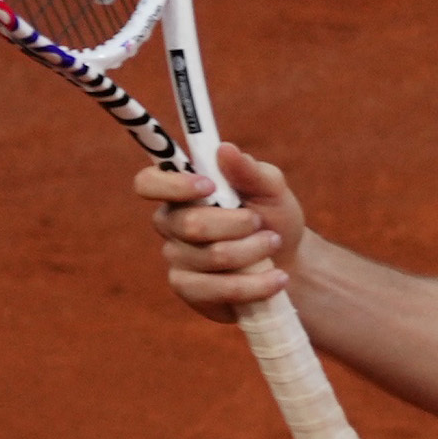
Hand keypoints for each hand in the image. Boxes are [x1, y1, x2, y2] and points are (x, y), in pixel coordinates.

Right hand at [136, 139, 307, 313]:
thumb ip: (249, 170)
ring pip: (211, 257)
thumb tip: (226, 149)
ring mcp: (178, 259)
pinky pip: (218, 289)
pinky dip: (254, 284)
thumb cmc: (272, 216)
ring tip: (273, 244)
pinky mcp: (190, 290)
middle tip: (259, 221)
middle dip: (237, 223)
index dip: (172, 185)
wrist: (289, 261)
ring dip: (253, 250)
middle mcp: (171, 224)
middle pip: (190, 224)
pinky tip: (276, 279)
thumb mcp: (270, 188)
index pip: (148, 183)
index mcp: (181, 192)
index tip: (208, 185)